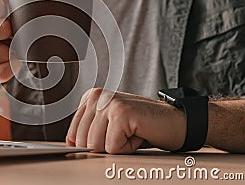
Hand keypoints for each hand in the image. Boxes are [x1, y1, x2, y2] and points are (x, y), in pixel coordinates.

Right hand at [0, 0, 19, 91]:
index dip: (5, 12)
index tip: (2, 17)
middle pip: (2, 28)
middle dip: (8, 32)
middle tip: (4, 36)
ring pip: (5, 51)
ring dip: (10, 51)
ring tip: (2, 50)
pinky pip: (4, 70)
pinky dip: (12, 66)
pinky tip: (7, 63)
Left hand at [66, 88, 186, 153]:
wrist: (175, 122)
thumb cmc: (142, 127)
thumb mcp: (108, 127)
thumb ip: (87, 132)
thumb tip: (69, 146)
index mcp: (90, 97)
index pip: (72, 134)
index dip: (90, 146)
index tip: (108, 139)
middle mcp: (97, 96)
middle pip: (83, 141)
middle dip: (104, 147)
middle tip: (124, 134)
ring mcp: (108, 102)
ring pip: (96, 145)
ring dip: (117, 148)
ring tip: (131, 133)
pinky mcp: (121, 112)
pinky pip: (113, 147)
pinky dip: (128, 148)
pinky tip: (138, 133)